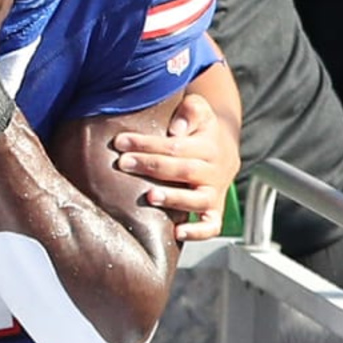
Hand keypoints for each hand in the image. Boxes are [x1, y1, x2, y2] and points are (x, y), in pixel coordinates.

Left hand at [111, 90, 239, 240]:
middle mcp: (213, 171)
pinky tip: (176, 232)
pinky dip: (197, 232)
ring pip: (199, 200)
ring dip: (174, 199)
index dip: (147, 144)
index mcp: (208, 146)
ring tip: (150, 196)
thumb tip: (177, 129)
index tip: (120, 142)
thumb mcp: (198, 110)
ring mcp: (214, 193)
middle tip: (124, 163)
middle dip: (151, 166)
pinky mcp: (214, 211)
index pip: (176, 146)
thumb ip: (190, 110)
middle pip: (183, 170)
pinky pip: (211, 226)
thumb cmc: (199, 129)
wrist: (223, 149)